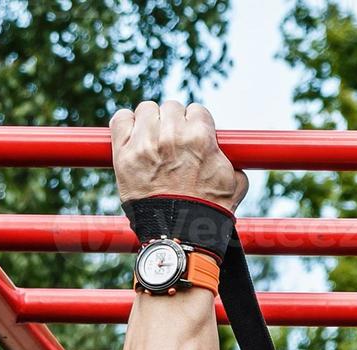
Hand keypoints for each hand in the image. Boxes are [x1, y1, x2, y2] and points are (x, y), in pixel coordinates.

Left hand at [109, 101, 247, 209]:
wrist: (181, 234)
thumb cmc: (210, 211)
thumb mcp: (235, 184)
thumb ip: (233, 161)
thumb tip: (226, 154)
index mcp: (201, 139)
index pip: (197, 111)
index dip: (197, 124)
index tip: (195, 136)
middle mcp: (171, 136)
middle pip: (172, 107)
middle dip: (175, 121)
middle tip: (175, 140)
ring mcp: (144, 144)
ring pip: (146, 110)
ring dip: (152, 121)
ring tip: (155, 139)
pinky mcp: (122, 154)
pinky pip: (120, 119)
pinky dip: (127, 123)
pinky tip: (134, 135)